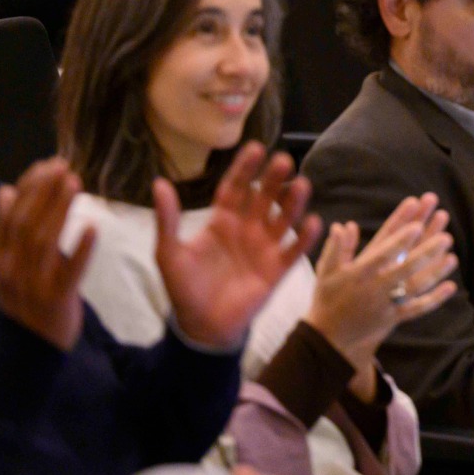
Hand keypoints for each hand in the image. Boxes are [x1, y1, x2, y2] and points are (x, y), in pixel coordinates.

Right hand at [0, 159, 94, 351]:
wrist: (31, 346)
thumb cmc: (27, 294)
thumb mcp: (11, 261)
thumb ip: (10, 227)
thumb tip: (6, 190)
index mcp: (0, 255)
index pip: (11, 214)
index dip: (29, 186)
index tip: (49, 163)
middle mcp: (11, 268)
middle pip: (26, 223)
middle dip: (43, 191)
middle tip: (63, 165)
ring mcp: (32, 285)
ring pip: (44, 242)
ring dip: (59, 210)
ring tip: (74, 183)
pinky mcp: (56, 299)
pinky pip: (70, 272)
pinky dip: (82, 249)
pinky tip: (94, 227)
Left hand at [153, 143, 321, 350]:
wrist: (201, 326)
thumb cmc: (185, 288)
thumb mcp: (169, 253)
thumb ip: (168, 219)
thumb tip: (159, 182)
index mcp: (222, 220)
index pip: (236, 187)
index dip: (244, 168)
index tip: (255, 148)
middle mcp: (247, 228)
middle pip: (264, 198)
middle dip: (273, 179)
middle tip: (283, 161)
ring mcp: (265, 247)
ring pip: (283, 218)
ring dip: (293, 202)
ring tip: (301, 185)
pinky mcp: (277, 269)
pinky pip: (295, 250)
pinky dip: (305, 237)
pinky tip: (313, 222)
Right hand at [305, 195, 456, 374]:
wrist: (328, 339)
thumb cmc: (327, 299)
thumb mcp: (326, 272)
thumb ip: (336, 248)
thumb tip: (342, 225)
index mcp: (360, 273)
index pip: (383, 252)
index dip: (400, 239)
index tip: (417, 224)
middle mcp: (375, 288)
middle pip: (405, 268)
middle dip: (426, 252)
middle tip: (446, 236)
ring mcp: (386, 304)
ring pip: (414, 287)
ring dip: (435, 272)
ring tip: (453, 257)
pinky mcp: (393, 318)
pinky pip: (416, 309)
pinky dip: (434, 299)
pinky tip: (451, 286)